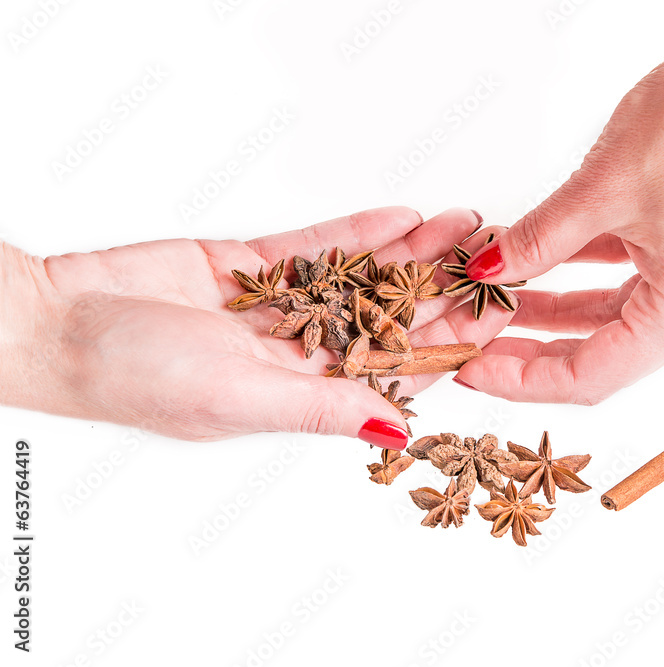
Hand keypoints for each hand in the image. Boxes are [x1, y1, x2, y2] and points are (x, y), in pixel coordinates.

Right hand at [0, 208, 510, 445]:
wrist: (60, 320)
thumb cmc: (139, 376)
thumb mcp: (241, 399)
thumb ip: (324, 410)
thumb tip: (397, 434)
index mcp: (303, 395)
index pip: (392, 369)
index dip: (447, 344)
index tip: (495, 319)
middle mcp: (298, 352)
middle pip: (389, 316)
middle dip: (443, 288)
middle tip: (498, 259)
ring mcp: (277, 305)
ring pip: (362, 277)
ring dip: (413, 252)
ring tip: (465, 223)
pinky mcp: (250, 264)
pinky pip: (316, 245)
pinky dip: (360, 232)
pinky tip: (405, 216)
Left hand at [454, 1, 663, 403]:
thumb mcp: (598, 192)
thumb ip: (537, 241)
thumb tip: (485, 272)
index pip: (593, 375)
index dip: (524, 381)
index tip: (471, 372)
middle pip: (604, 352)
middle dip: (534, 349)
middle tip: (475, 345)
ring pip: (614, 313)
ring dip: (553, 309)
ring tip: (494, 303)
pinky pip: (631, 277)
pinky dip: (582, 275)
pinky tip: (537, 266)